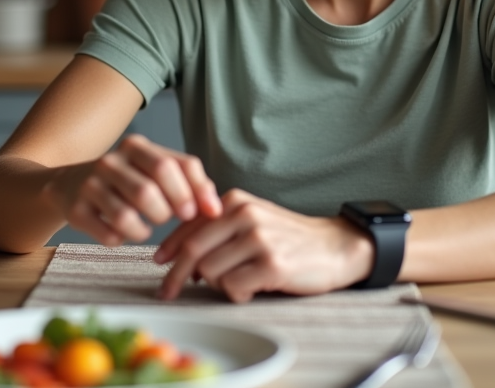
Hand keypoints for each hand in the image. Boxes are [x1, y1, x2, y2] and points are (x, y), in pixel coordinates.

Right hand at [47, 134, 221, 246]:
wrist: (69, 183)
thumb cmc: (127, 178)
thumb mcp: (155, 168)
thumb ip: (189, 180)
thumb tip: (216, 208)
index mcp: (136, 146)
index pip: (172, 165)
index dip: (192, 192)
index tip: (200, 212)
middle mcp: (110, 161)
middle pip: (149, 191)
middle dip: (168, 212)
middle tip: (173, 219)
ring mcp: (90, 185)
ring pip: (126, 216)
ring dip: (146, 229)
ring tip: (148, 228)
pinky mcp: (76, 210)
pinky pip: (109, 234)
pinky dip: (123, 239)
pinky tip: (124, 233)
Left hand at [153, 189, 374, 302]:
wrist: (335, 247)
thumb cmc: (288, 238)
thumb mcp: (251, 221)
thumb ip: (218, 230)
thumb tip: (179, 258)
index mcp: (236, 200)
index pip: (190, 224)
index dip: (170, 248)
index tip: (158, 264)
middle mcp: (245, 215)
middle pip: (194, 250)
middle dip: (176, 275)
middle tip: (168, 292)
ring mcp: (259, 239)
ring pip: (211, 271)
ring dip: (219, 284)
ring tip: (240, 281)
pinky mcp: (272, 264)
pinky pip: (234, 287)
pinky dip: (237, 294)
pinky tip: (252, 289)